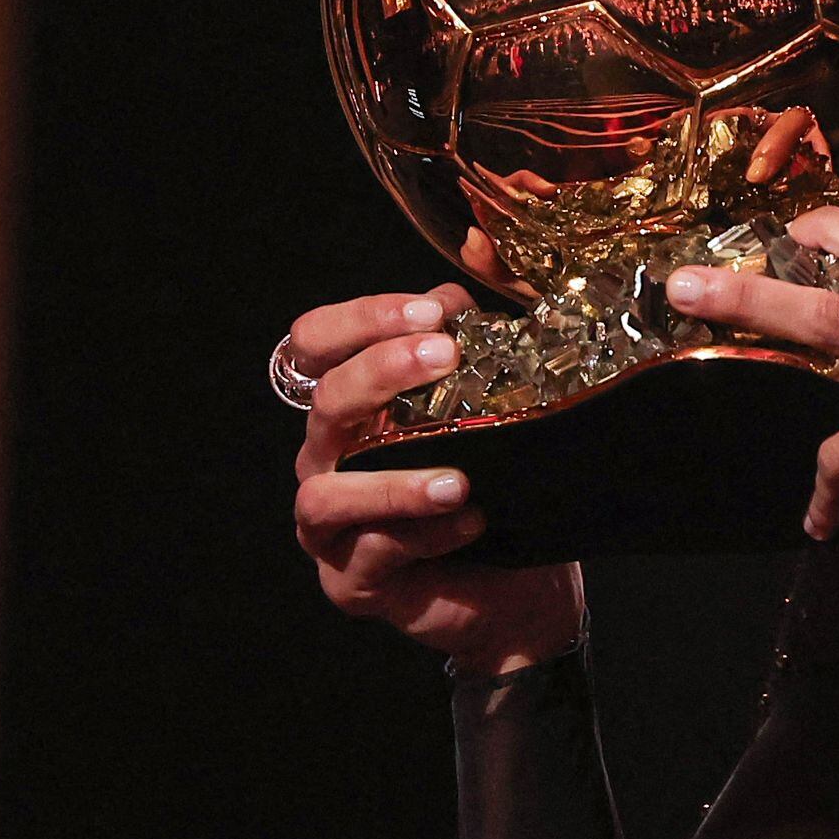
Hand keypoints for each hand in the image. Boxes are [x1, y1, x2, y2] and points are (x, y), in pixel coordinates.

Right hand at [285, 285, 584, 672]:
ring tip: (459, 476)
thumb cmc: (501, 487)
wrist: (524, 591)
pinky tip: (471, 521)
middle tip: (445, 358)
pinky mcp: (351, 581)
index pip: (314, 344)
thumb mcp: (500, 403)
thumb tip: (478, 246)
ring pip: (328, 492)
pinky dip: (423, 535)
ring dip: (393, 479)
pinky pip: (372, 555)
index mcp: (352, 407)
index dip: (359, 319)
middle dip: (380, 373)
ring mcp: (332, 525)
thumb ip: (480, 329)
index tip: (432, 311)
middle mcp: (329, 459)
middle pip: (324, 403)